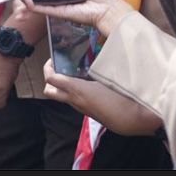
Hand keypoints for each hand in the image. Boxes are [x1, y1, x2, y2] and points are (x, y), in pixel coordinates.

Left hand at [43, 59, 162, 135]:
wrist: (128, 119)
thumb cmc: (119, 97)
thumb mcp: (107, 77)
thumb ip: (96, 67)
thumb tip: (93, 55)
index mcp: (77, 90)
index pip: (51, 79)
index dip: (48, 67)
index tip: (54, 58)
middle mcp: (74, 100)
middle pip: (49, 91)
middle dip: (49, 78)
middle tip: (59, 66)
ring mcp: (80, 107)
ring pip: (61, 96)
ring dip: (61, 84)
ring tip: (73, 70)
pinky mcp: (87, 110)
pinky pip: (73, 99)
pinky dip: (73, 90)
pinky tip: (87, 80)